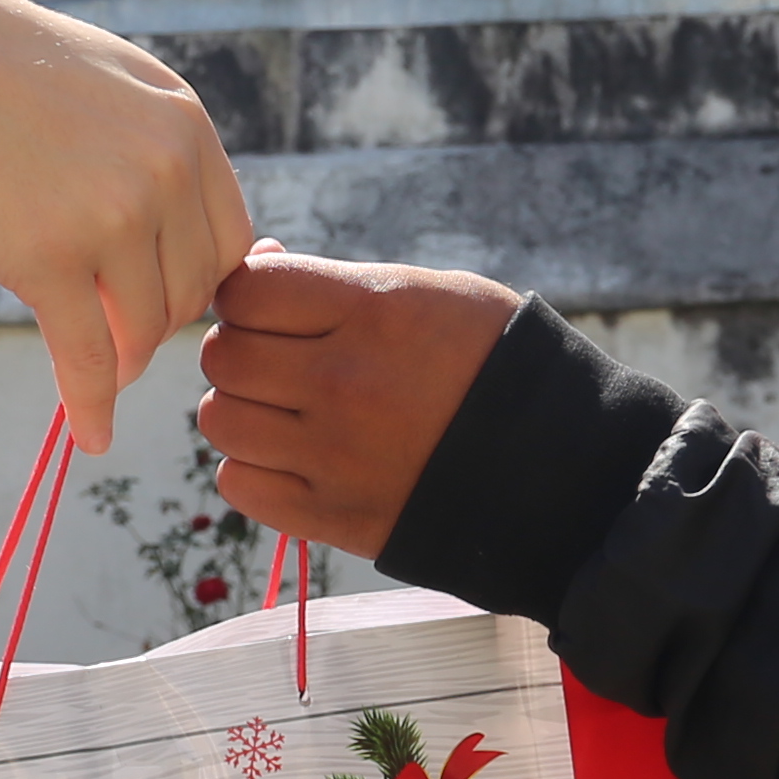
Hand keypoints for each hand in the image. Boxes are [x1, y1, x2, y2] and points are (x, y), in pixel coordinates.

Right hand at [0, 0, 254, 451]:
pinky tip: (91, 433)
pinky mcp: (53, 261)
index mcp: (186, 127)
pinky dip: (91, 404)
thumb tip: (170, 219)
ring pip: (146, 329)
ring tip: (98, 367)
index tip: (164, 297)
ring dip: (122, 358)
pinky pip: (88, 357)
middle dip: (158, 321)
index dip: (197, 280)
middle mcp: (167, 171)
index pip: (230, 238)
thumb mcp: (111, 84)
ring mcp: (114, 218)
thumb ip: (154, 146)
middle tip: (119, 332)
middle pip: (193, 290)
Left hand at [193, 248, 523, 559]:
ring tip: (287, 409)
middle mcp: (345, 382)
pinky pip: (239, 484)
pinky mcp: (333, 516)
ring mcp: (334, 455)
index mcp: (374, 312)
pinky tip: (293, 457)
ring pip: (221, 419)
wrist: (558, 467)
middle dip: (244, 350)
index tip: (274, 308)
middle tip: (281, 360)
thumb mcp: (431, 292)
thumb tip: (257, 263)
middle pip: (225, 357)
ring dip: (244, 409)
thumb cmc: (491, 362)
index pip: (247, 291)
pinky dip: (253, 468)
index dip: (248, 295)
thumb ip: (337, 282)